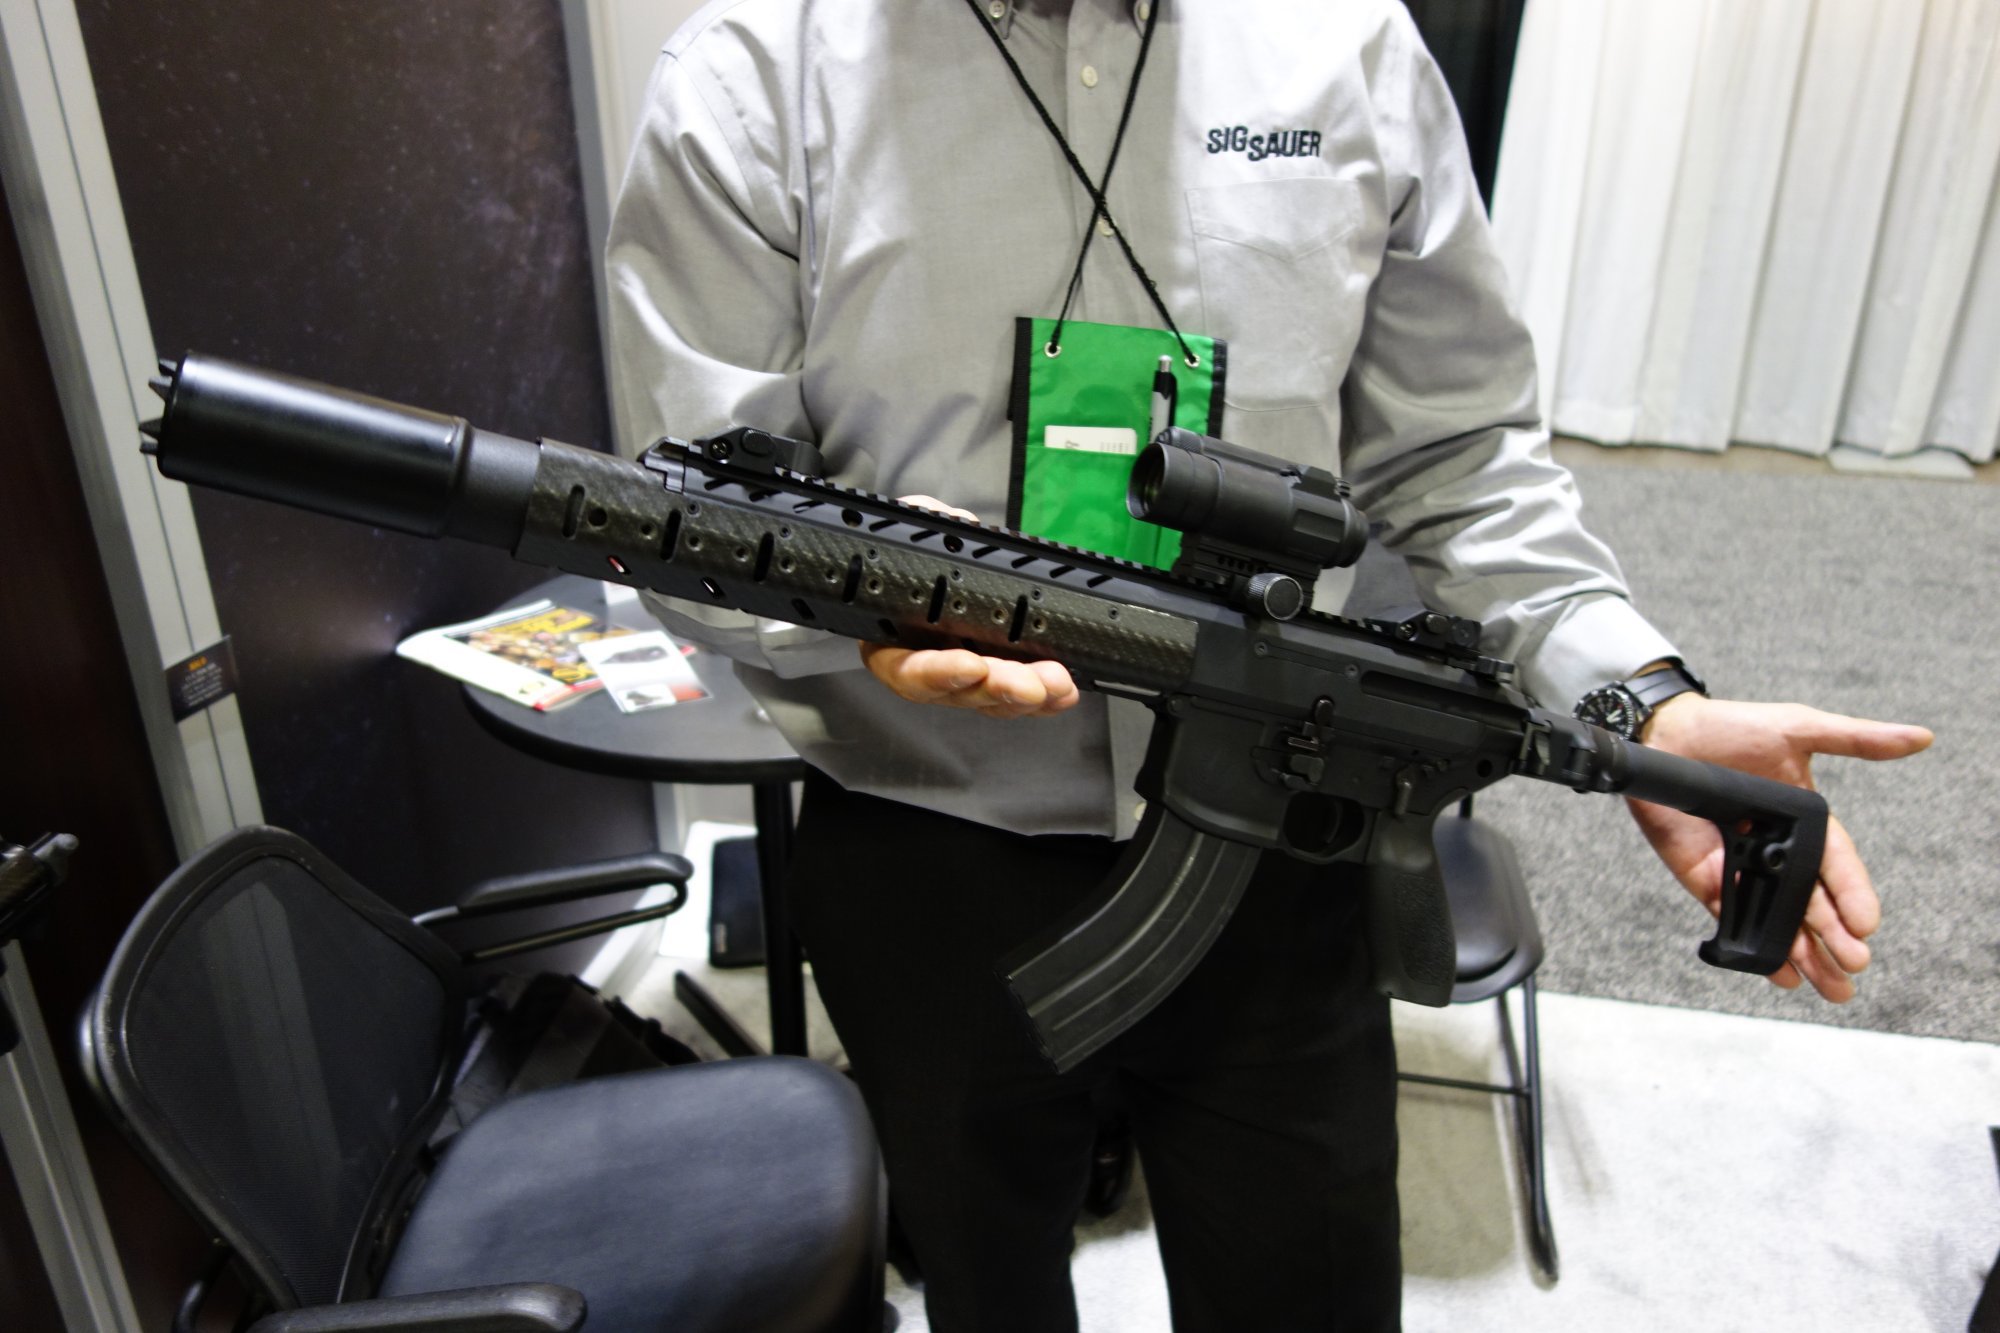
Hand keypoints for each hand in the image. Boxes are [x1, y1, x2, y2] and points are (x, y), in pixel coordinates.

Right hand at [857, 496, 1080, 718]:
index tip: (973, 665)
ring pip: (991, 701)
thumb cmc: (926, 550)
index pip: (906, 668)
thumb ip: (931, 525)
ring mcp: (964, 680)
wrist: (951, 557)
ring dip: (1027, 696)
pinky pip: (1018, 697)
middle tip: (1030, 685)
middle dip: (997, 690)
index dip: (938, 673)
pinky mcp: (999, 680)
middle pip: (957, 694)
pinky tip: (1065, 691)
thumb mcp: (918, 524)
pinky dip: (1045, 697)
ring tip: (1057, 683)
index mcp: (891, 638)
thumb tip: (957, 523)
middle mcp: (925, 668)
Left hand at [1631, 695, 1932, 1001]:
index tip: (1867, 925)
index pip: (1837, 866)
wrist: (1665, 731)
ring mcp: (1744, 866)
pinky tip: (1780, 974)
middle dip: (1836, 937)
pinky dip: (1755, 946)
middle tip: (1855, 966)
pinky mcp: (1707, 877)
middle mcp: (1779, 850)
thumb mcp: (1798, 728)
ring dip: (1805, 953)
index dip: (1853, 895)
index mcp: (1806, 820)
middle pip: (1814, 902)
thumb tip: (1921, 736)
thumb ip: (1855, 739)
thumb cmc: (1733, 726)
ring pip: (1780, 918)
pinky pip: (1734, 918)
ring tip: (1831, 986)